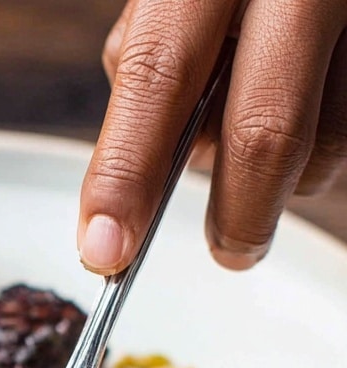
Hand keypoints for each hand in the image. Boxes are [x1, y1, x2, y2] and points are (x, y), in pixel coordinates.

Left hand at [78, 0, 346, 273]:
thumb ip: (155, 53)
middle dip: (238, 215)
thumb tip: (136, 171)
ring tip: (265, 154)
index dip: (127, 173)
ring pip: (328, 137)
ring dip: (287, 177)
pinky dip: (320, 141)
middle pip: (264, 128)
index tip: (104, 248)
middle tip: (227, 252)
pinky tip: (304, 106)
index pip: (159, 76)